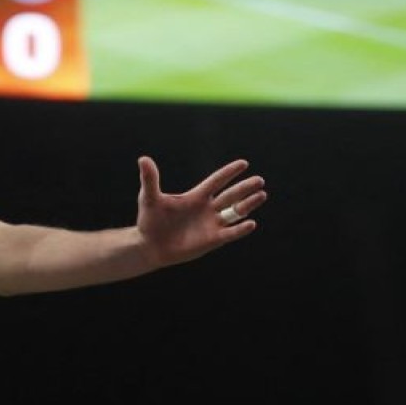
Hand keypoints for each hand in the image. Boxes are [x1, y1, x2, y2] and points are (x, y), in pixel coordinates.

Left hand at [136, 157, 266, 267]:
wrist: (150, 245)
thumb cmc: (150, 220)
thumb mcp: (150, 198)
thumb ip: (150, 179)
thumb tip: (143, 159)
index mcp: (196, 196)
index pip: (216, 181)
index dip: (229, 172)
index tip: (244, 163)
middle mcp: (207, 208)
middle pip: (231, 195)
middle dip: (244, 188)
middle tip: (259, 180)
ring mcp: (211, 224)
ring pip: (235, 213)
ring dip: (248, 204)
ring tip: (262, 195)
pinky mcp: (212, 240)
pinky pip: (230, 233)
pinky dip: (240, 229)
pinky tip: (251, 223)